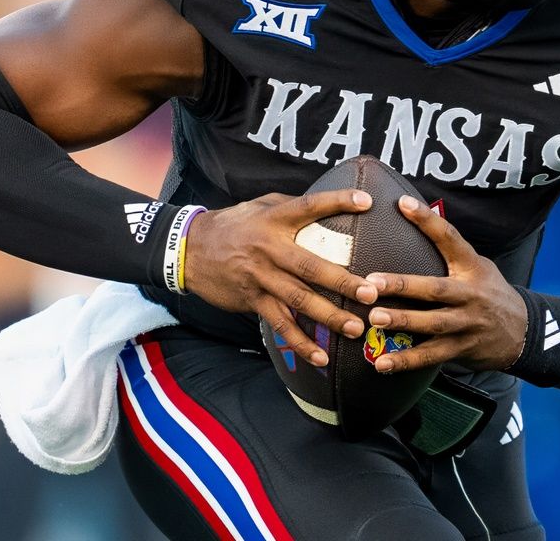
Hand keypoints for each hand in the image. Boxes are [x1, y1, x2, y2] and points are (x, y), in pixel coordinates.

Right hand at [182, 190, 379, 367]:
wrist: (189, 249)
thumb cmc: (232, 224)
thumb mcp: (259, 205)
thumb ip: (290, 206)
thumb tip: (328, 205)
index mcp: (273, 219)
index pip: (308, 207)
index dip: (336, 201)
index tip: (365, 202)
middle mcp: (268, 249)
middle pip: (310, 266)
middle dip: (342, 282)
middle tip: (370, 293)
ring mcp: (260, 277)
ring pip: (299, 300)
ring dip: (329, 317)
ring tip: (355, 327)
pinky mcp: (253, 300)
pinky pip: (280, 324)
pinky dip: (300, 343)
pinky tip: (321, 357)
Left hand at [364, 196, 528, 373]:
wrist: (523, 333)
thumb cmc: (489, 292)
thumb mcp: (477, 266)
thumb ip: (450, 252)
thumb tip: (413, 219)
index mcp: (472, 267)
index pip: (449, 238)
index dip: (428, 220)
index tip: (402, 204)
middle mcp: (471, 294)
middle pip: (435, 288)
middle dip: (403, 285)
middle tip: (372, 282)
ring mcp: (467, 323)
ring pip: (432, 323)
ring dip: (402, 322)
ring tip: (373, 319)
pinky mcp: (462, 348)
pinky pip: (432, 356)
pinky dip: (407, 361)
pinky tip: (382, 364)